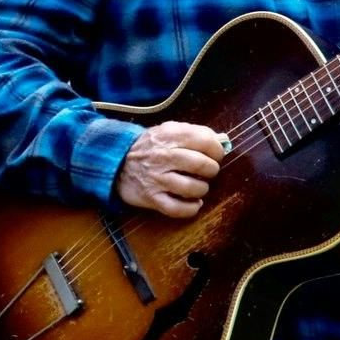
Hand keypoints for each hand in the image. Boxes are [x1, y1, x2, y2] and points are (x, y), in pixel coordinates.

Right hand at [113, 120, 228, 218]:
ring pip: (192, 188)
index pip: (204, 140)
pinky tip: (194, 203)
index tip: (216, 155)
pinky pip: (178, 209)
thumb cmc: (149, 147)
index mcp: (169, 136)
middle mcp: (163, 156)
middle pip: (201, 165)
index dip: (217, 150)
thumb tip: (223, 139)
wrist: (116, 162)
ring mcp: (157, 178)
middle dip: (212, 170)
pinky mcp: (152, 197)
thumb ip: (194, 132)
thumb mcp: (167, 131)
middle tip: (208, 171)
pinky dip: (191, 208)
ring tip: (200, 187)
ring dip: (202, 189)